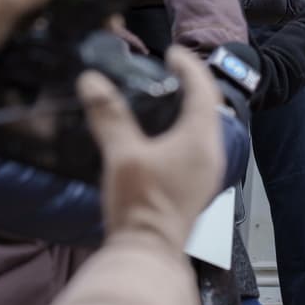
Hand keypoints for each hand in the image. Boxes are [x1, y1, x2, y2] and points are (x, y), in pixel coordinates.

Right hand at [80, 46, 222, 249]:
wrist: (147, 252)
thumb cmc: (141, 205)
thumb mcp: (122, 154)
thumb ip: (110, 116)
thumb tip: (93, 81)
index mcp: (201, 139)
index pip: (203, 90)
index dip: (190, 67)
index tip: (174, 52)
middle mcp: (211, 154)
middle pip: (208, 108)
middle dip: (191, 85)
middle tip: (170, 70)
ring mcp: (207, 173)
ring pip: (203, 129)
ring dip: (188, 109)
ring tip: (165, 97)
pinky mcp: (196, 187)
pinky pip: (196, 147)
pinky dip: (184, 130)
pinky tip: (162, 136)